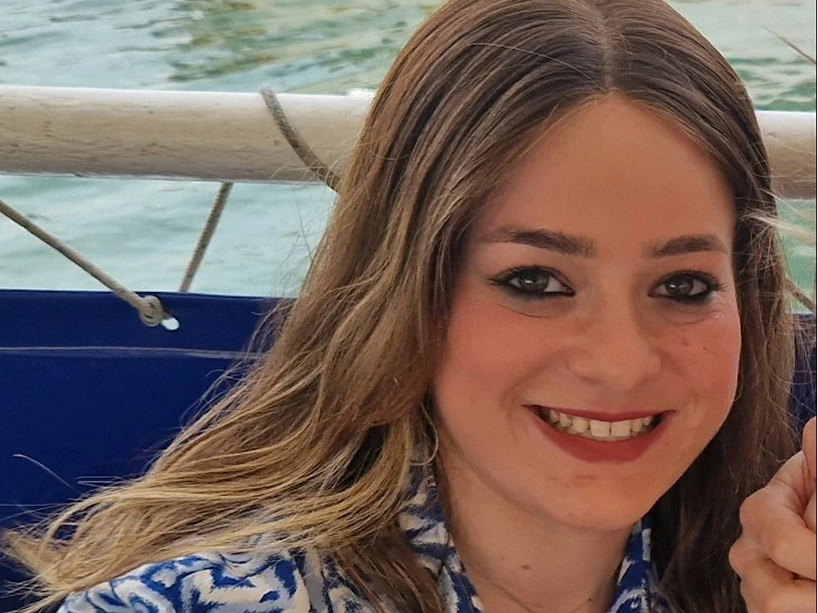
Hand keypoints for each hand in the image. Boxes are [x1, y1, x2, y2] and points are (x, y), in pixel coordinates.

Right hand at [729, 417, 815, 612]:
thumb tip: (816, 428)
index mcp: (762, 511)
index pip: (782, 544)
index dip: (817, 558)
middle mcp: (747, 549)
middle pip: (770, 591)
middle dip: (813, 590)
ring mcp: (752, 583)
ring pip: (769, 608)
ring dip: (809, 603)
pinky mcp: (759, 605)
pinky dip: (800, 611)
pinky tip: (810, 592)